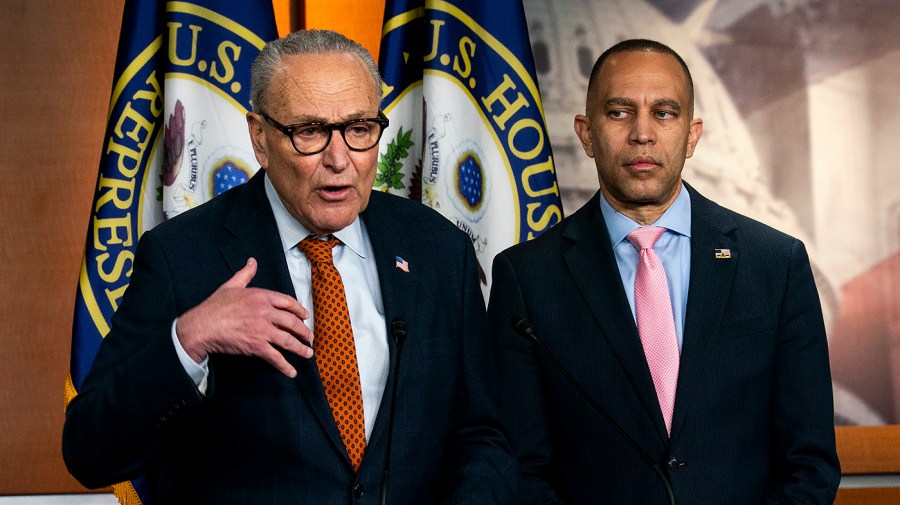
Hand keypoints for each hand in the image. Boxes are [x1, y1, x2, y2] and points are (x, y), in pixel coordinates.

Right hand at [175, 258, 312, 376]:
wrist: (202, 326)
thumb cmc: (214, 306)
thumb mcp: (231, 285)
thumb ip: (245, 274)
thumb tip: (252, 262)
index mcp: (261, 296)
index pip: (288, 302)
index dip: (299, 310)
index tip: (305, 316)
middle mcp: (265, 312)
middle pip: (292, 322)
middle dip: (304, 331)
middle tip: (309, 337)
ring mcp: (263, 330)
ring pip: (288, 340)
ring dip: (301, 349)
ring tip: (308, 353)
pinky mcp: (257, 346)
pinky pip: (275, 357)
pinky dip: (285, 366)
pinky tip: (292, 372)